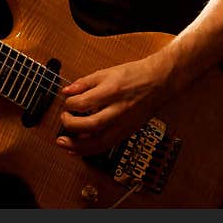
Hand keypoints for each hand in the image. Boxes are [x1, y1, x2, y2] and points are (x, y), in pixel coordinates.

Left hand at [55, 52, 175, 156]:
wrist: (159, 82)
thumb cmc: (133, 75)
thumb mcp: (106, 72)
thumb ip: (84, 82)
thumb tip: (66, 91)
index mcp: (112, 91)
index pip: (85, 102)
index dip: (70, 104)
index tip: (66, 102)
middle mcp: (119, 110)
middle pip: (92, 125)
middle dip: (72, 126)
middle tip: (63, 120)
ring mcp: (124, 124)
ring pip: (100, 142)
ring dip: (78, 146)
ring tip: (64, 144)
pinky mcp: (127, 132)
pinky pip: (107, 145)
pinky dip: (91, 149)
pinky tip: (78, 149)